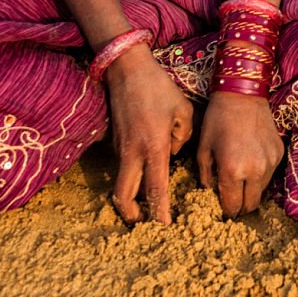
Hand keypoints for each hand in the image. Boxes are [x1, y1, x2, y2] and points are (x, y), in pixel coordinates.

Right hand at [106, 44, 193, 224]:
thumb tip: (172, 153)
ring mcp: (120, 148)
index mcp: (153, 146)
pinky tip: (146, 171)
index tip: (165, 229)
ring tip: (147, 204)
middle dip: (132, 215)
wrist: (127, 69)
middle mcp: (133, 153)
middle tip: (145, 224)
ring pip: (122, 183)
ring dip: (132, 196)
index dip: (159, 212)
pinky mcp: (115, 142)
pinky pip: (124, 166)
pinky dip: (132, 175)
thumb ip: (182, 136)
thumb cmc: (158, 87)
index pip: (155, 189)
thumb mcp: (182, 109)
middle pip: (124, 197)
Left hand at [197, 92, 284, 216]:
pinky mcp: (279, 152)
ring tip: (241, 176)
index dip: (226, 210)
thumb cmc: (218, 120)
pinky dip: (260, 173)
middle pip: (251, 205)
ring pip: (262, 191)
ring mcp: (270, 161)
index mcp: (233, 171)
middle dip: (240, 206)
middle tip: (232, 197)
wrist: (242, 94)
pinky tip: (251, 159)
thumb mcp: (203, 149)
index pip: (233, 207)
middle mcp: (255, 170)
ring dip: (251, 190)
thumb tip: (210, 192)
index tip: (222, 205)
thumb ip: (205, 177)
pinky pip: (270, 173)